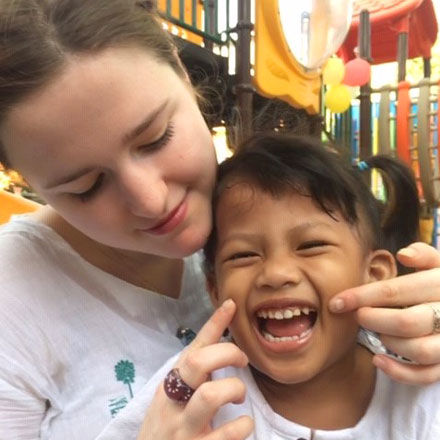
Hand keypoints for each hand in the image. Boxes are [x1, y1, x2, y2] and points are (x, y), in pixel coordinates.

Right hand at [137, 299, 253, 439]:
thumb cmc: (165, 433)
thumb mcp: (170, 402)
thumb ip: (189, 380)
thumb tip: (218, 354)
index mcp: (169, 386)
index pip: (191, 349)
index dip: (212, 325)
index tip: (231, 305)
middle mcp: (173, 404)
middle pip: (198, 363)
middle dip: (227, 353)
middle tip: (242, 360)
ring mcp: (184, 429)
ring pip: (211, 394)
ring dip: (234, 388)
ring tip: (239, 396)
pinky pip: (229, 433)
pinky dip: (244, 425)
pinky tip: (243, 425)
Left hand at [329, 242, 439, 384]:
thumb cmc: (439, 287)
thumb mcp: (438, 266)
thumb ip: (424, 255)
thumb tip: (403, 254)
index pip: (396, 291)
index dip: (362, 296)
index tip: (337, 302)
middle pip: (407, 322)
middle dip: (373, 320)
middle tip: (357, 317)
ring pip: (420, 350)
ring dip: (388, 342)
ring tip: (373, 334)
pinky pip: (426, 375)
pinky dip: (399, 372)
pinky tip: (378, 360)